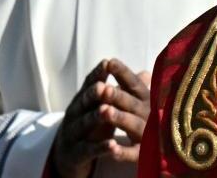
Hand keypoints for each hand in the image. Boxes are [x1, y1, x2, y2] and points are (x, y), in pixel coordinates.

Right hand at [47, 59, 151, 177]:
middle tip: (105, 87)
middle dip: (95, 94)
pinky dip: (100, 147)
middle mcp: (75, 114)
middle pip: (85, 101)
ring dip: (96, 117)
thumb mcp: (104, 105)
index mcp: (83, 100)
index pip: (90, 83)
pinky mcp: (77, 154)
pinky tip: (112, 145)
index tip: (108, 62)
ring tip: (106, 110)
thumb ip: (121, 90)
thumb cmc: (93, 124)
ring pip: (85, 124)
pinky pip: (89, 150)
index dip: (98, 74)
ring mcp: (73, 134)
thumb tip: (146, 73)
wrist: (70, 155)